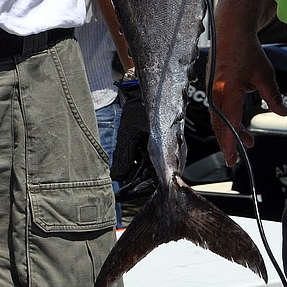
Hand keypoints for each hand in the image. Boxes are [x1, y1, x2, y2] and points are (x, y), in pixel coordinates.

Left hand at [111, 78, 156, 199]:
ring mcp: (165, 151)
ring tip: (120, 184)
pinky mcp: (159, 146)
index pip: (153, 183)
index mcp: (166, 155)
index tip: (121, 196)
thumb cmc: (141, 110)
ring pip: (150, 172)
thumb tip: (117, 178)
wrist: (146, 91)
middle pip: (152, 180)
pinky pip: (150, 162)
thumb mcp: (128, 134)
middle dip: (135, 186)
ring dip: (136, 177)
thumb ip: (123, 157)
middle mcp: (169, 156)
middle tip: (118, 194)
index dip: (136, 191)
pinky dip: (138, 166)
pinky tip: (127, 169)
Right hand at [210, 36, 286, 167]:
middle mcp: (216, 93)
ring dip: (230, 131)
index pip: (228, 123)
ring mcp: (212, 90)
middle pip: (219, 125)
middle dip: (228, 142)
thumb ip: (272, 96)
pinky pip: (217, 110)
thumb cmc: (245, 49)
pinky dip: (226, 120)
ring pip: (218, 119)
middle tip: (235, 158)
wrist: (231, 32)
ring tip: (246, 140)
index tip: (232, 157)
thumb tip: (281, 112)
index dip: (230, 142)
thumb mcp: (264, 74)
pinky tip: (238, 124)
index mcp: (227, 91)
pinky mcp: (213, 87)